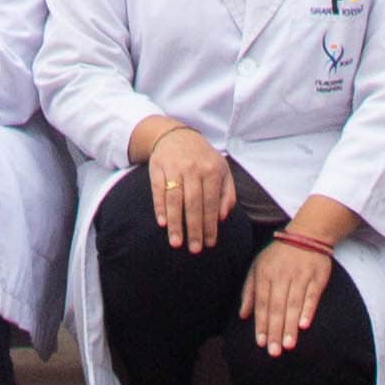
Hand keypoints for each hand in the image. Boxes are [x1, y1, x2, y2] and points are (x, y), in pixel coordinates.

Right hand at [140, 123, 233, 254]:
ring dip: (175, 223)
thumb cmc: (203, 158)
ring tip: (176, 243)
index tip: (209, 244)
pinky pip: (157, 190)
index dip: (210, 225)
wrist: (176, 135)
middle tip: (195, 249)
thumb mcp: (222, 170)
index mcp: (211, 170)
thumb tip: (223, 217)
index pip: (211, 203)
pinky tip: (162, 223)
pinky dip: (159, 207)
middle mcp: (193, 168)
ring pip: (175, 199)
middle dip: (194, 228)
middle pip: (193, 203)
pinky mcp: (157, 167)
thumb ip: (227, 193)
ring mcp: (174, 167)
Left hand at [240, 229, 335, 357]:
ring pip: (293, 304)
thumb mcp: (258, 266)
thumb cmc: (278, 255)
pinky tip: (304, 325)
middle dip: (274, 330)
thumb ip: (249, 291)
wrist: (307, 234)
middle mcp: (282, 275)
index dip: (261, 323)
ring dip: (290, 325)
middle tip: (274, 352)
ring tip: (287, 345)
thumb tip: (242, 315)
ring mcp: (300, 275)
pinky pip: (312, 296)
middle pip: (277, 306)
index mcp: (265, 273)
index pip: (262, 302)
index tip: (260, 342)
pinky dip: (308, 310)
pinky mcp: (317, 277)